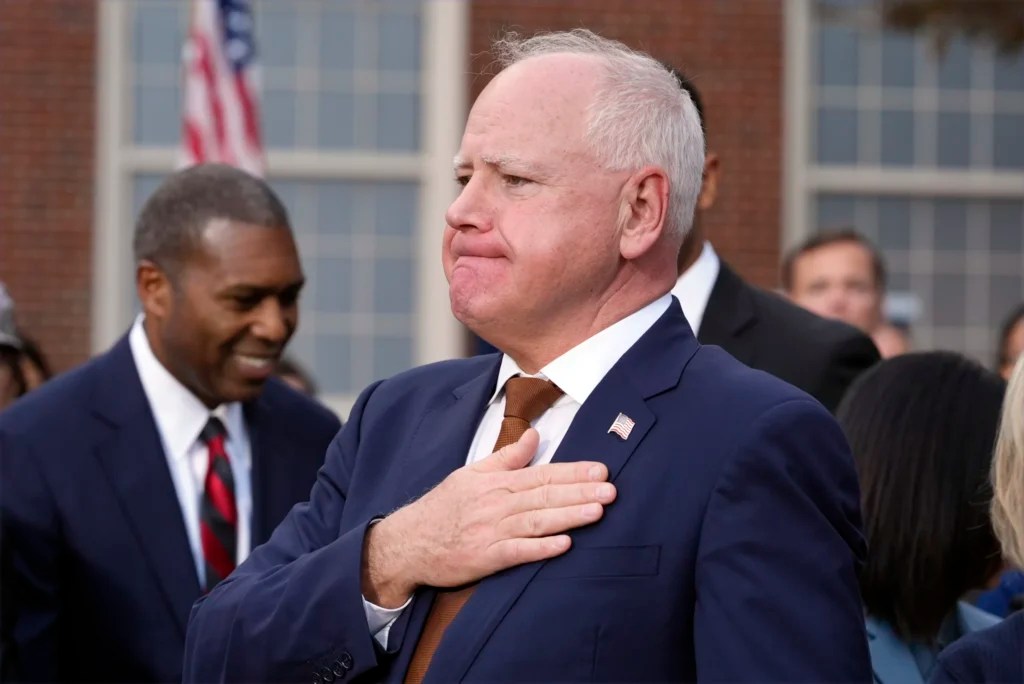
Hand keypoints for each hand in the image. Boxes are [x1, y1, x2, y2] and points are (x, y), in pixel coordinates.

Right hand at [361, 429, 614, 606]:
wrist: (408, 542)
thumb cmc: (443, 507)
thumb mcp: (472, 473)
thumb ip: (507, 456)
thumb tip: (534, 434)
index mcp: (496, 482)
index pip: (541, 474)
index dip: (572, 472)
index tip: (600, 470)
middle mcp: (496, 504)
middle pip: (545, 496)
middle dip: (580, 492)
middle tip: (612, 489)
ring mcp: (491, 531)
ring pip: (536, 521)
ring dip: (568, 516)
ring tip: (597, 511)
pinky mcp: (485, 557)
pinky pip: (516, 552)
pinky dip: (540, 548)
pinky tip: (564, 545)